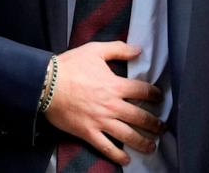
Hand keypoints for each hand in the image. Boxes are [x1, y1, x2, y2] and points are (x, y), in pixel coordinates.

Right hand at [45, 41, 163, 165]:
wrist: (46, 84)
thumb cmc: (70, 65)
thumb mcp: (95, 50)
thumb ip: (119, 49)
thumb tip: (138, 50)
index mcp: (115, 85)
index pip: (143, 91)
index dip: (154, 94)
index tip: (159, 97)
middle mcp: (112, 106)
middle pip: (140, 117)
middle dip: (154, 123)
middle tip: (162, 127)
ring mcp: (101, 121)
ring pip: (127, 135)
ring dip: (143, 142)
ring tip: (152, 146)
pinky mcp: (88, 132)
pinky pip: (106, 147)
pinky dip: (117, 155)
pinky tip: (126, 159)